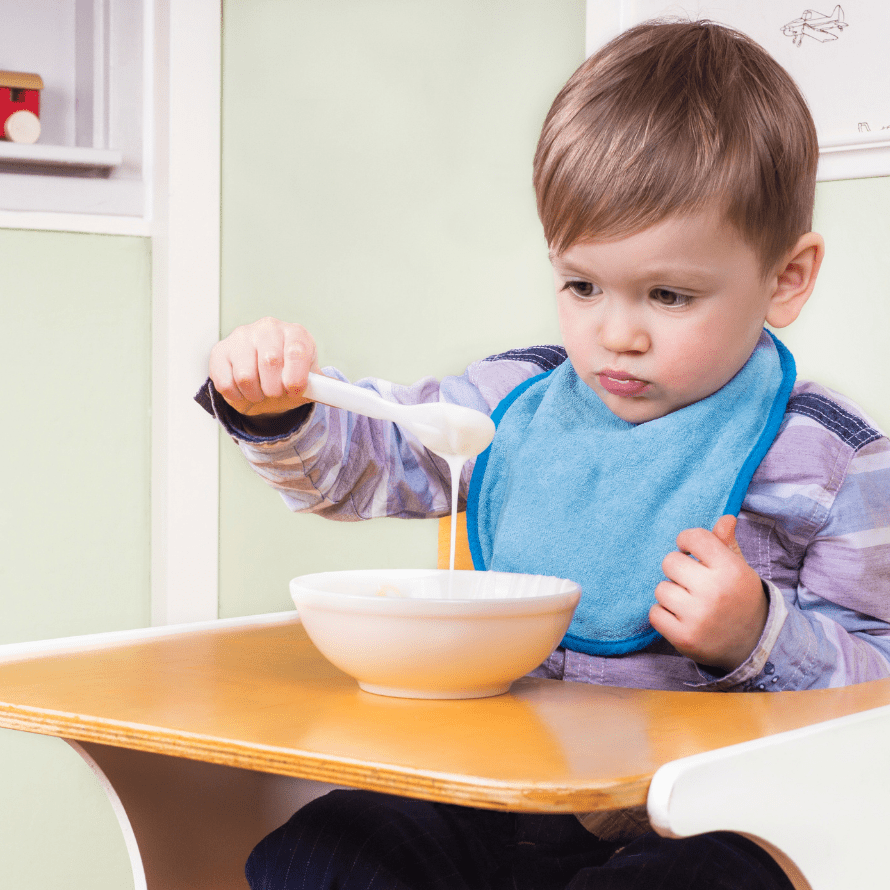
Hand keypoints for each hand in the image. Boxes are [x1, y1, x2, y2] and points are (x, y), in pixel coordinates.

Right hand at [208, 317, 319, 415]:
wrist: (263, 380)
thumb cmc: (288, 377)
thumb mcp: (309, 382)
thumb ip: (324, 388)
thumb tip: (340, 393)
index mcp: (295, 333)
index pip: (296, 351)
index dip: (296, 377)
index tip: (294, 390)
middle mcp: (268, 328)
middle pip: (270, 362)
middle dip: (275, 389)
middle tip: (276, 393)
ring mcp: (241, 337)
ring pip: (246, 376)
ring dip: (255, 394)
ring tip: (260, 392)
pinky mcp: (220, 351)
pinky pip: (226, 382)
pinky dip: (237, 395)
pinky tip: (244, 390)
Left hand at [649, 515, 767, 672]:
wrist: (753, 644)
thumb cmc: (740, 599)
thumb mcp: (739, 570)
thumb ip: (726, 544)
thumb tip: (725, 518)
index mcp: (731, 570)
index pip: (694, 537)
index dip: (686, 541)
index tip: (690, 551)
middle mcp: (715, 592)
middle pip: (670, 561)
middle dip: (678, 569)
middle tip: (691, 581)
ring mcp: (699, 617)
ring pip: (660, 589)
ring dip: (671, 594)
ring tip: (689, 602)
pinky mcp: (684, 638)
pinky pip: (655, 614)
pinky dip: (663, 615)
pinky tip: (681, 617)